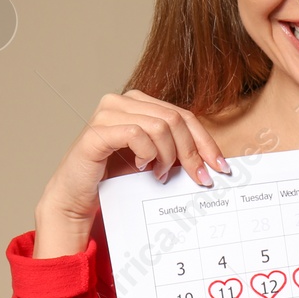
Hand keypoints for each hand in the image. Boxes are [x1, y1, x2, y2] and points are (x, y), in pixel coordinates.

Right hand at [33, 89, 229, 257]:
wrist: (78, 196)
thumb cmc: (115, 176)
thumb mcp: (155, 159)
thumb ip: (178, 151)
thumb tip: (215, 161)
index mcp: (140, 103)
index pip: (184, 116)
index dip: (205, 141)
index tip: (220, 167)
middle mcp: (122, 101)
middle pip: (176, 119)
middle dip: (192, 152)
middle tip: (197, 178)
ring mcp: (107, 113)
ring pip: (160, 125)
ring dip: (167, 155)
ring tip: (160, 174)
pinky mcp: (96, 132)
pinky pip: (136, 134)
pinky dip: (147, 153)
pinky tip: (141, 167)